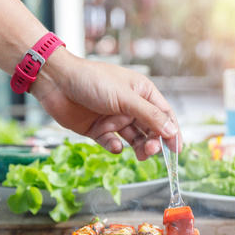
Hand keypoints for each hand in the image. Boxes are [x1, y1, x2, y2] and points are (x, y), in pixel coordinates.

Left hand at [31, 48, 181, 160]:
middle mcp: (130, 106)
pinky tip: (114, 146)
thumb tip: (171, 131)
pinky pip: (111, 143)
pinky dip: (114, 147)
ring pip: (133, 139)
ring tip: (140, 154)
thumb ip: (150, 116)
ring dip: (138, 147)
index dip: (172, 132)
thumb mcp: (125, 98)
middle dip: (154, 142)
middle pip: (150, 129)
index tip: (177, 150)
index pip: (164, 114)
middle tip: (152, 151)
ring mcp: (113, 118)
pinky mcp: (98, 129)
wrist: (56, 82)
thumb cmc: (91, 80)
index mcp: (141, 92)